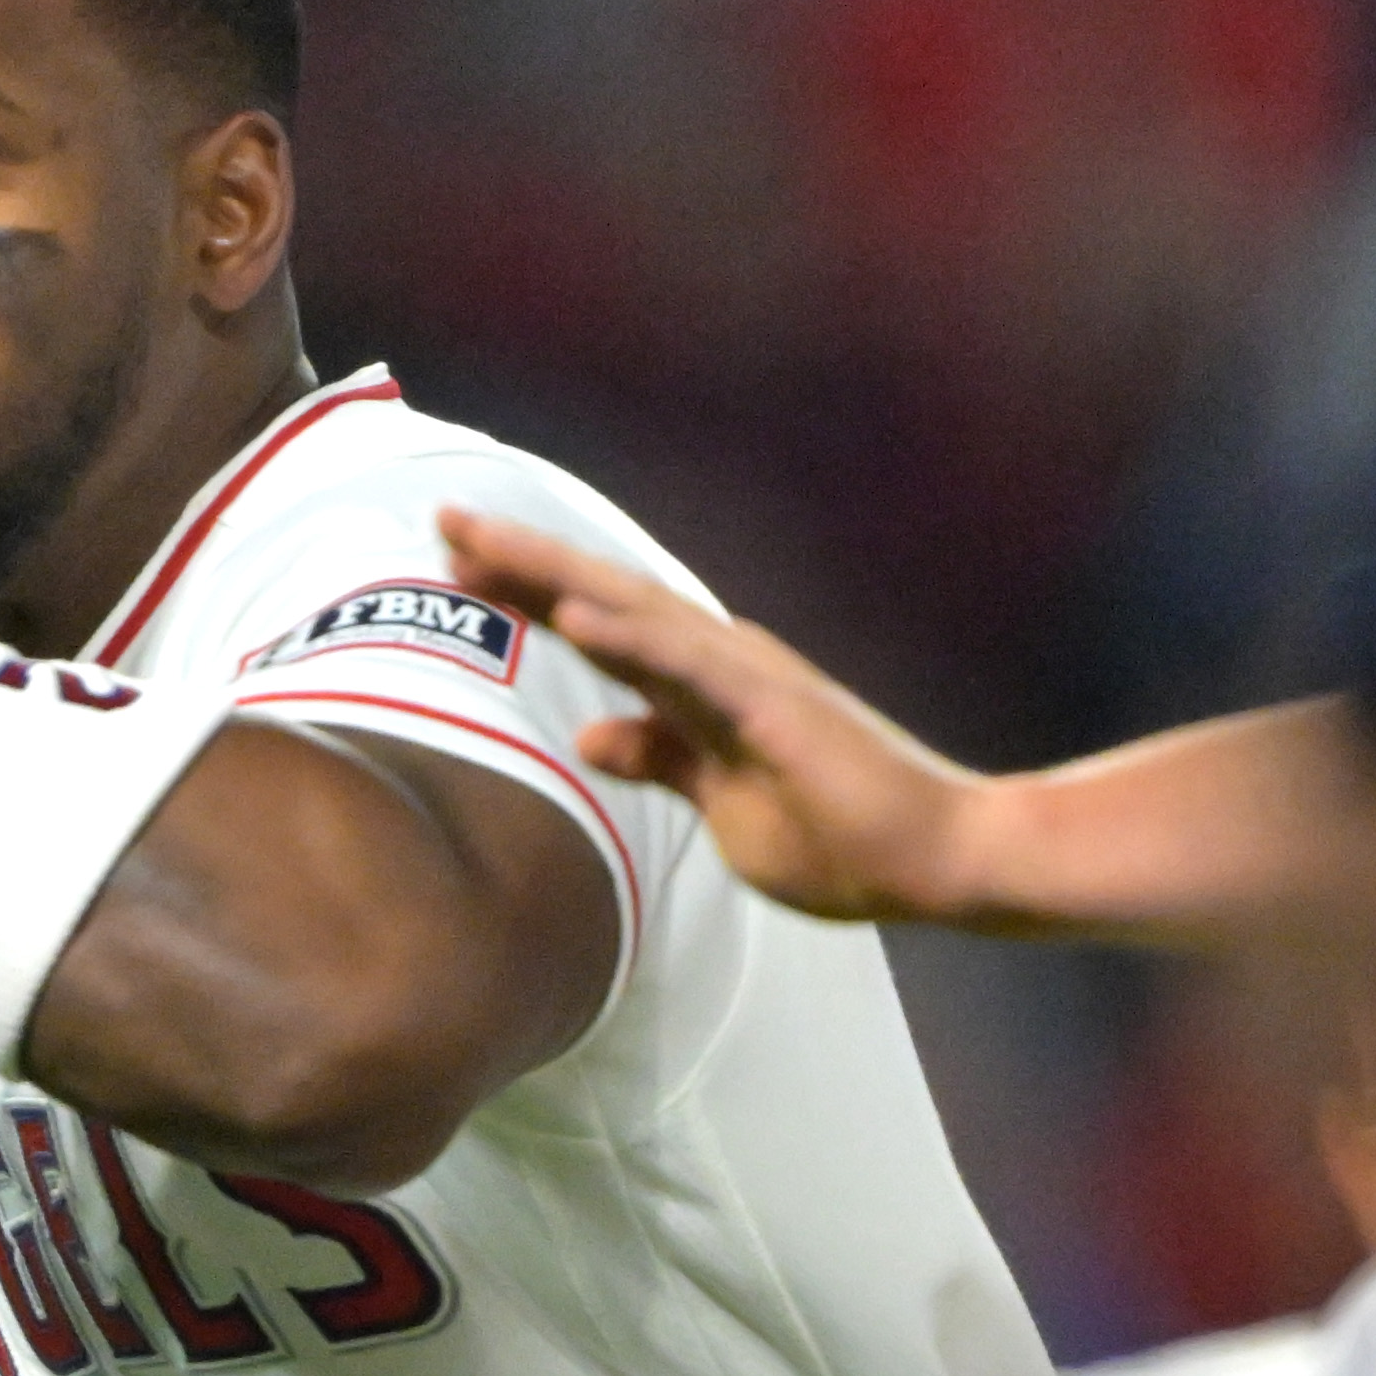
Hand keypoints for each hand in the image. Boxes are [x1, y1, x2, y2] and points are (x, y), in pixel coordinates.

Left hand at [438, 506, 999, 923]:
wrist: (934, 858)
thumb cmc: (839, 835)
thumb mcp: (720, 804)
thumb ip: (662, 760)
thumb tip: (592, 736)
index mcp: (703, 684)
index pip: (602, 626)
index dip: (528, 591)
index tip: (454, 561)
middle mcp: (720, 662)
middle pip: (605, 598)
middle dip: (521, 560)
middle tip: (442, 517)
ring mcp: (747, 680)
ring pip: (635, 612)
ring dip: (555, 575)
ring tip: (481, 542)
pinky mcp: (773, 711)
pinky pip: (688, 670)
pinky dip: (628, 637)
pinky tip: (573, 613)